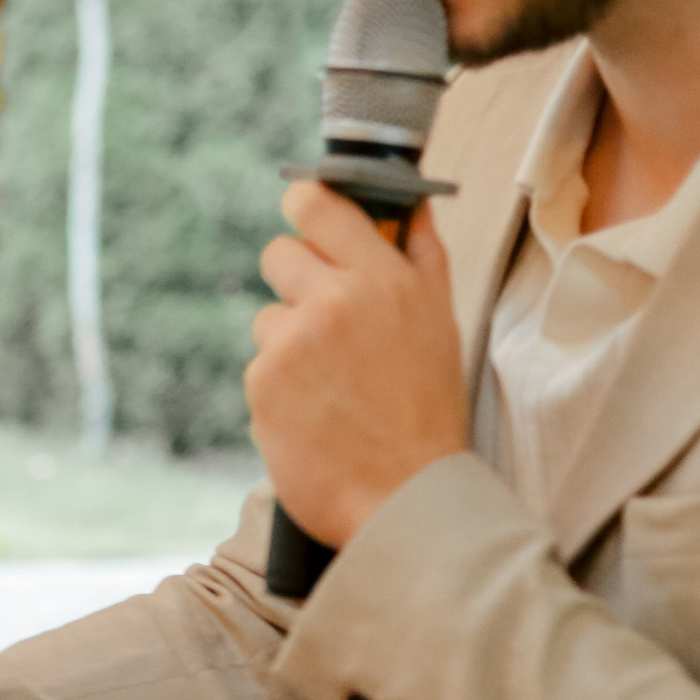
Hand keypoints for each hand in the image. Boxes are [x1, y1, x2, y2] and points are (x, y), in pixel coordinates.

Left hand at [246, 182, 471, 554]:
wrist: (406, 496)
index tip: (305, 217)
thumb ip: (419, 254)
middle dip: (295, 279)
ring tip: (333, 386)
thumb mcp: (440, 321)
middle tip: (325, 319)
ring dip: (289, 344)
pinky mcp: (262, 382)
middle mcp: (334, 300)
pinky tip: (315, 414)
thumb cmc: (428, 411)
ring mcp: (292, 341)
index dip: (304, 207)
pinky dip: (280, 389)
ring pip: (267, 317)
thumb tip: (408, 203)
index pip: (316, 204)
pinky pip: (259, 366)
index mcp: (383, 277)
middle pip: (278, 252)